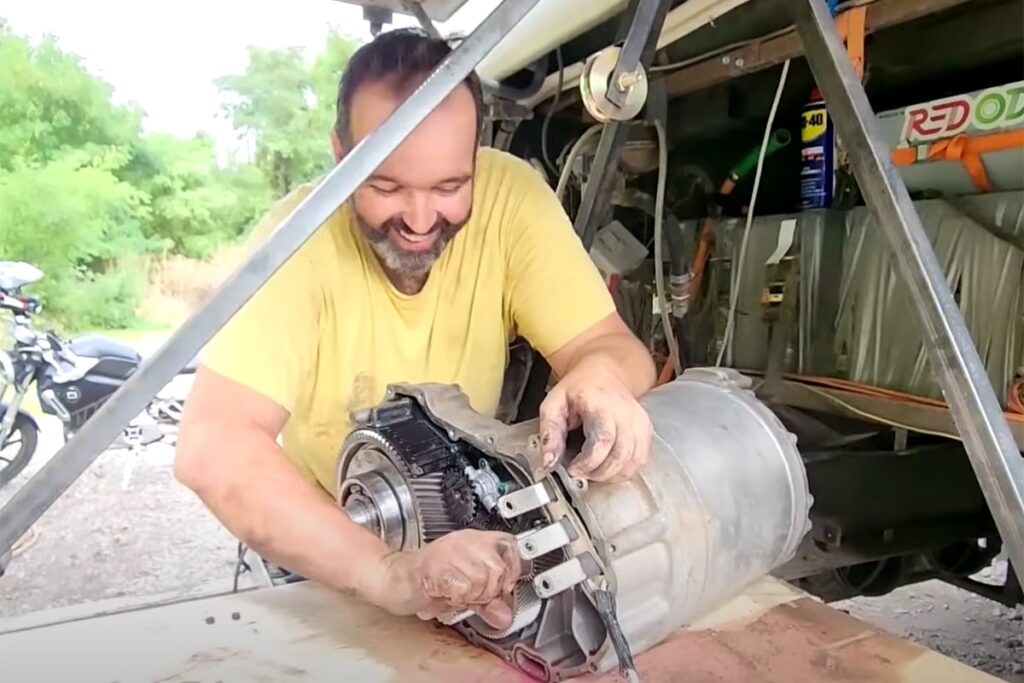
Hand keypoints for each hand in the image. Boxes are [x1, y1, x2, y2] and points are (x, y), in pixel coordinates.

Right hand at [370, 530, 522, 628]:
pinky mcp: (437, 568)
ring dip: (471, 597)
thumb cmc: (423, 579)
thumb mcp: (461, 589)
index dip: (512, 568)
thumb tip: (504, 615)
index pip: (510, 544)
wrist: (390, 578)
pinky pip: (463, 589)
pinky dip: (456, 599)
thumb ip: (485, 601)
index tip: (505, 586)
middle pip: (498, 569)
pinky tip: (444, 595)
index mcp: (472, 540)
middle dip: (488, 591)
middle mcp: (464, 542)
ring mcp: (450, 553)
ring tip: (453, 594)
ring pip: (483, 581)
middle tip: (469, 595)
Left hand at [538, 361, 652, 482]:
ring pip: (634, 459)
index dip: (589, 462)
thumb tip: (549, 462)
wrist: (604, 373)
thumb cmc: (578, 388)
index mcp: (600, 403)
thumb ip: (549, 434)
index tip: (574, 469)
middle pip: (621, 454)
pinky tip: (609, 468)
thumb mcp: (553, 404)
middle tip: (582, 473)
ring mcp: (638, 421)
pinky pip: (641, 458)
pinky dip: (625, 470)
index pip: (603, 439)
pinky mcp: (645, 429)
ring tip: (594, 472)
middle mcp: (625, 412)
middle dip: (599, 472)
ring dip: (613, 474)